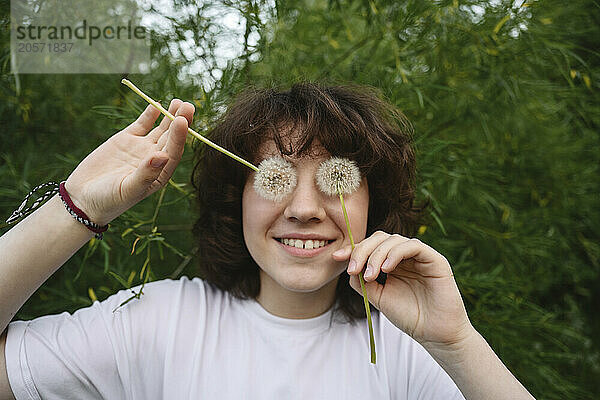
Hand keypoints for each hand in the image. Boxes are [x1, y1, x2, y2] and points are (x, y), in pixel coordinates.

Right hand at [64, 100, 194, 224]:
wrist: (83, 198)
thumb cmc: (108, 201)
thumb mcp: (127, 189)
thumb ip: (145, 174)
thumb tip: (163, 157)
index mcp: (159, 174)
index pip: (173, 152)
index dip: (179, 136)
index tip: (182, 120)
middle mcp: (154, 160)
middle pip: (171, 138)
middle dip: (180, 122)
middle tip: (188, 106)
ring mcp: (141, 148)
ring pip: (160, 129)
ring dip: (170, 116)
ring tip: (179, 101)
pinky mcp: (126, 140)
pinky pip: (142, 124)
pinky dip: (150, 114)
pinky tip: (158, 104)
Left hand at [332, 231, 472, 347]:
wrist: (434, 334)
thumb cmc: (409, 316)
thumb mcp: (378, 297)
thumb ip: (362, 282)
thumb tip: (349, 267)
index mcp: (392, 263)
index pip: (371, 247)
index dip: (353, 249)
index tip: (338, 258)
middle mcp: (405, 256)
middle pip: (380, 238)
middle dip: (362, 250)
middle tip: (353, 269)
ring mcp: (420, 256)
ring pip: (394, 240)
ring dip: (376, 254)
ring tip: (370, 275)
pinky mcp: (435, 259)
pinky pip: (413, 246)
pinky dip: (395, 253)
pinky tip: (386, 269)